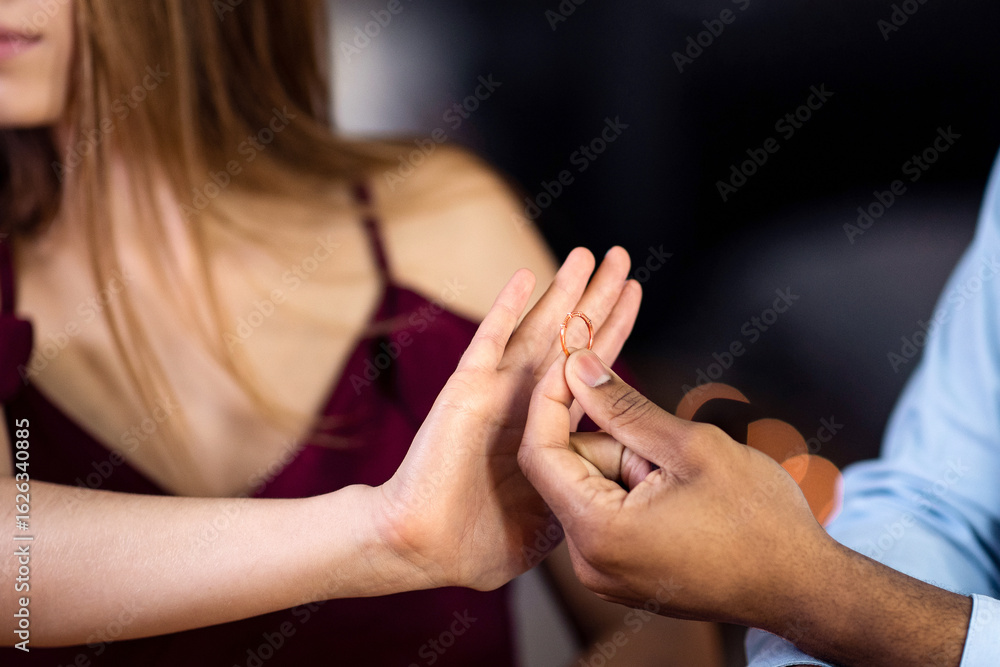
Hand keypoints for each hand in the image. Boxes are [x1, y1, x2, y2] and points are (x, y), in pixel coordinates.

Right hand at [376, 247, 641, 590]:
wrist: (426, 546)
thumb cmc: (481, 541)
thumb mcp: (549, 518)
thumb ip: (575, 496)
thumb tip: (608, 496)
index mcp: (547, 425)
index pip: (590, 368)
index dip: (612, 330)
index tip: (635, 294)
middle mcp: (525, 399)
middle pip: (571, 337)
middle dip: (598, 297)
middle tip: (622, 257)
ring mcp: (497, 391)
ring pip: (538, 330)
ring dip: (563, 292)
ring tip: (589, 255)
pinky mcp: (467, 391)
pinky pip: (490, 342)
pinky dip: (507, 308)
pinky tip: (526, 277)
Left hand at [517, 348, 828, 628]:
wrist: (802, 585)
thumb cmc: (760, 521)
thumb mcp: (691, 447)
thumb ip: (623, 406)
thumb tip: (577, 365)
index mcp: (600, 534)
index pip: (540, 452)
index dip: (551, 398)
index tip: (573, 360)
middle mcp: (589, 562)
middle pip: (567, 469)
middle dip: (611, 440)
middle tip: (666, 445)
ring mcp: (603, 572)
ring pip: (589, 486)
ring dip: (627, 463)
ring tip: (681, 478)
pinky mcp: (620, 572)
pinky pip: (605, 510)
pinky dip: (633, 487)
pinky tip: (677, 493)